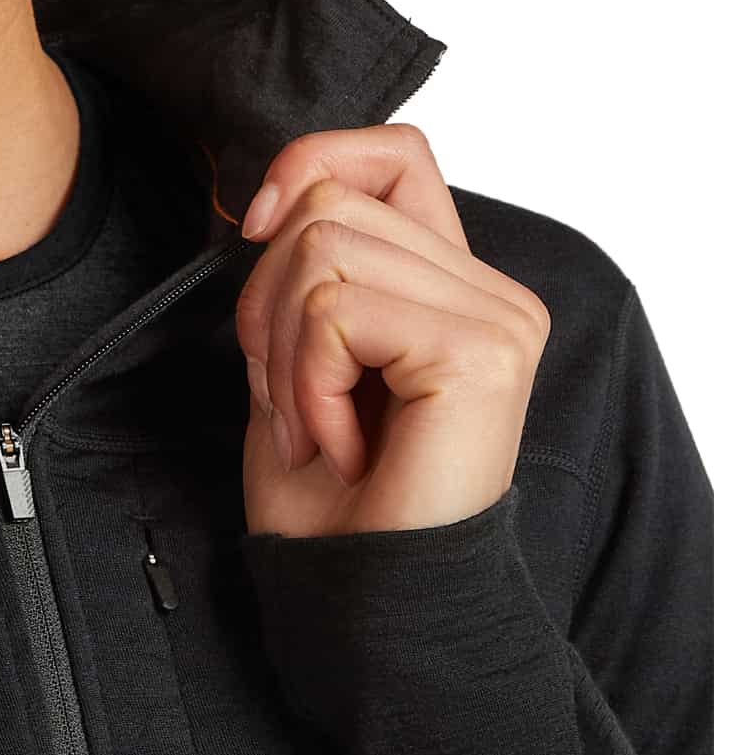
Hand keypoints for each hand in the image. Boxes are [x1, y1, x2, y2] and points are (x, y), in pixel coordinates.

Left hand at [232, 125, 550, 536]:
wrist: (366, 603)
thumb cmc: (331, 498)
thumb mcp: (298, 353)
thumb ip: (306, 265)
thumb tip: (268, 195)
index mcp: (456, 283)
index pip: (394, 151)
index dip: (310, 162)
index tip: (258, 231)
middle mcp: (494, 292)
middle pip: (327, 200)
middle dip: (267, 299)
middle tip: (292, 401)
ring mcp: (497, 319)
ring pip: (321, 246)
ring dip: (283, 351)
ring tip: (319, 428)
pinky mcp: (480, 352)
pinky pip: (336, 311)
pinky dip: (307, 384)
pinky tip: (343, 448)